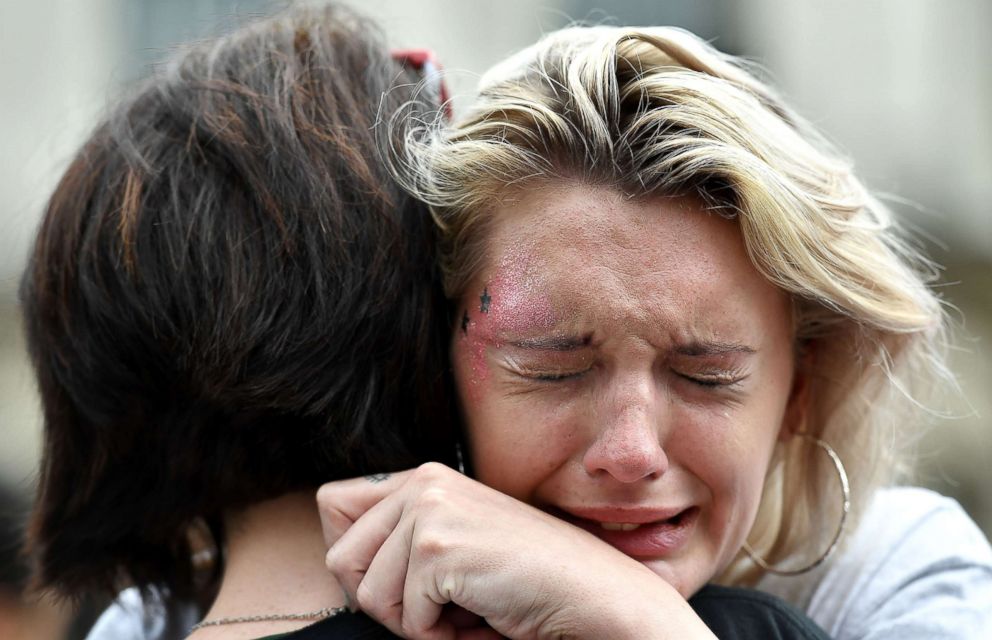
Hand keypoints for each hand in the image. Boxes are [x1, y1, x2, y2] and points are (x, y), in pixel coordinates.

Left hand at [317, 463, 715, 639]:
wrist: (593, 596)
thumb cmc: (526, 582)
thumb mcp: (456, 547)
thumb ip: (402, 538)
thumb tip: (336, 554)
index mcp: (424, 476)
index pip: (332, 506)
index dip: (356, 558)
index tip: (408, 580)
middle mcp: (422, 481)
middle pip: (338, 558)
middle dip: (387, 599)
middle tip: (444, 600)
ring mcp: (429, 510)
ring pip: (366, 594)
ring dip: (416, 621)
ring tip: (468, 605)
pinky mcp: (438, 546)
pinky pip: (404, 618)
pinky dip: (441, 634)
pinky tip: (482, 613)